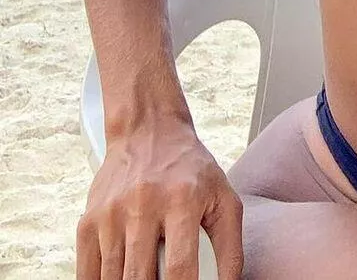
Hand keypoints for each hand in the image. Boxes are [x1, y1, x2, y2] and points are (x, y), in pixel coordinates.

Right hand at [77, 120, 242, 279]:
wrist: (148, 130)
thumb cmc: (190, 168)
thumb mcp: (223, 197)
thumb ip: (230, 246)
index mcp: (182, 199)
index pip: (181, 267)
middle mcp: (143, 206)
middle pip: (140, 279)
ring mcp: (111, 215)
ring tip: (146, 276)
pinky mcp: (88, 222)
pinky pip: (87, 274)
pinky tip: (120, 279)